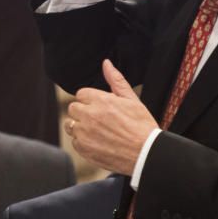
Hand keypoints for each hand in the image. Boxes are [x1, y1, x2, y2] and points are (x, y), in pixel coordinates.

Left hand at [65, 59, 157, 175]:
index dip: (91, 100)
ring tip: (98, 132)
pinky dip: (83, 143)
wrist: (147, 155)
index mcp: (101, 101)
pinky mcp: (84, 150)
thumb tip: (106, 63)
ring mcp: (85, 134)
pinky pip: (74, 142)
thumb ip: (116, 80)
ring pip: (70, 125)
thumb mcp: (132, 99)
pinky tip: (98, 143)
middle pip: (73, 108)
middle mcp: (89, 116)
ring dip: (80, 127)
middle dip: (84, 112)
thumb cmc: (142, 127)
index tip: (100, 107)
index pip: (81, 94)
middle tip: (99, 120)